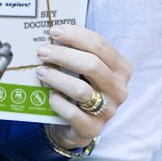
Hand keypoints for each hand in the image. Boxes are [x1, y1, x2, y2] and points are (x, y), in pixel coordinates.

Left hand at [37, 24, 130, 150]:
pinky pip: (72, 113)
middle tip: (42, 51)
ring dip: (57, 77)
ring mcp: (108, 111)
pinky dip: (58, 102)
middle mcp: (119, 90)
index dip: (76, 36)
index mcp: (121, 69)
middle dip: (63, 55)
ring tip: (40, 71)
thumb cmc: (82, 87)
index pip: (100, 45)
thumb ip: (78, 53)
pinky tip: (50, 96)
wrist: (77, 126)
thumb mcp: (85, 70)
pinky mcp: (92, 129)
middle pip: (91, 65)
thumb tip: (54, 35)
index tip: (54, 31)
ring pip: (81, 90)